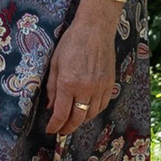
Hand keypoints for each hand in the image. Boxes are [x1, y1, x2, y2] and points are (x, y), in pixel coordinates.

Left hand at [44, 5, 118, 141]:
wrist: (96, 29)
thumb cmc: (72, 42)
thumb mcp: (55, 63)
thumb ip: (52, 87)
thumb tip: (51, 107)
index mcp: (68, 83)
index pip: (61, 114)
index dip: (55, 126)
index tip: (50, 130)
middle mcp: (85, 88)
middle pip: (78, 119)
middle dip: (68, 128)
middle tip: (61, 130)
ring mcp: (100, 87)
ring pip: (91, 114)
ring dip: (81, 121)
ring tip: (73, 121)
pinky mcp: (110, 84)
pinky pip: (102, 105)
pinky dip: (94, 112)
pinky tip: (87, 110)